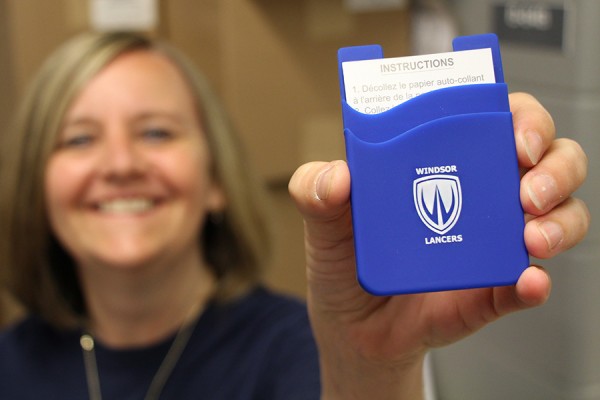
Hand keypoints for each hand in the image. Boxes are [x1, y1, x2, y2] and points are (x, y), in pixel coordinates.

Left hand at [288, 92, 589, 399]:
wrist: (349, 328)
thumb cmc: (342, 261)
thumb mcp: (321, 219)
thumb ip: (314, 189)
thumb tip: (338, 176)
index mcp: (441, 162)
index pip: (496, 120)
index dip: (520, 116)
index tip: (514, 131)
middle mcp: (478, 195)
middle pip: (547, 160)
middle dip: (554, 166)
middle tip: (527, 187)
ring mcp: (491, 242)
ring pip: (560, 215)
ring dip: (561, 220)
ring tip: (531, 236)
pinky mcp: (493, 291)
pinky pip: (528, 284)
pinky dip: (535, 284)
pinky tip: (527, 282)